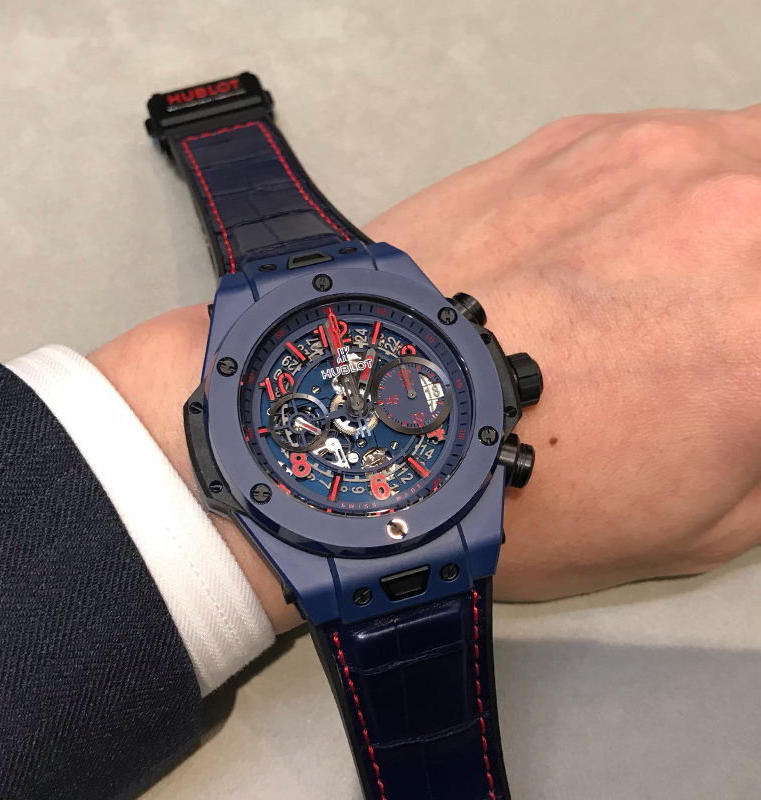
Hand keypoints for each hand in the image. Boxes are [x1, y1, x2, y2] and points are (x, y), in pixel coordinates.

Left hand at [366, 106, 760, 599]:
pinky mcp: (571, 143)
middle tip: (721, 312)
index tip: (741, 355)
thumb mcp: (698, 526)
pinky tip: (619, 243)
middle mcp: (725, 221)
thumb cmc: (514, 491)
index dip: (757, 345)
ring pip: (738, 157)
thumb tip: (757, 402)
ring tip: (679, 275)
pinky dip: (667, 185)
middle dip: (751, 274)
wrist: (374, 419)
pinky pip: (665, 144)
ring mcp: (646, 162)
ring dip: (730, 210)